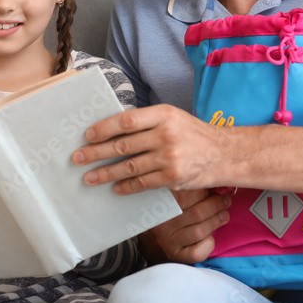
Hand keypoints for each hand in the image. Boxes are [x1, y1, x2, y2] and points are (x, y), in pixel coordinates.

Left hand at [72, 104, 233, 194]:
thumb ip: (147, 122)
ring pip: (129, 166)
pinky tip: (114, 188)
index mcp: (164, 114)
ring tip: (89, 177)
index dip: (104, 128)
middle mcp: (165, 134)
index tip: (87, 135)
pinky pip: (142, 183)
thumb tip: (112, 130)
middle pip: (123, 145)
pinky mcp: (172, 178)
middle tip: (78, 158)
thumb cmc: (194, 134)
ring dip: (105, 173)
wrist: (225, 154)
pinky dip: (126, 186)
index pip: (126, 120)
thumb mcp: (173, 117)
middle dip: (96, 153)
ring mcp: (169, 157)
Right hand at [145, 189, 230, 263]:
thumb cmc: (174, 211)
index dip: (204, 190)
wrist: (158, 238)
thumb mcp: (174, 196)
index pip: (185, 194)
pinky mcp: (176, 255)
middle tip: (226, 200)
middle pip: (196, 213)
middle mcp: (161, 224)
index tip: (215, 187)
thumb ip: (189, 188)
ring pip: (199, 231)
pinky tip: (211, 236)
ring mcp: (167, 241)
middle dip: (216, 205)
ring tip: (224, 215)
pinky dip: (209, 243)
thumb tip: (214, 182)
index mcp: (159, 204)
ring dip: (216, 221)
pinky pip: (198, 251)